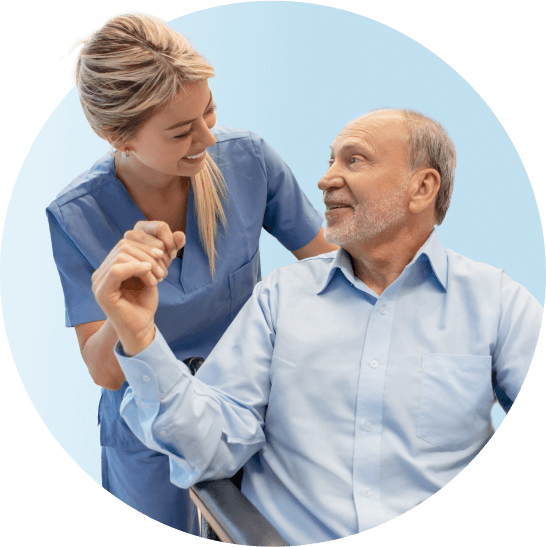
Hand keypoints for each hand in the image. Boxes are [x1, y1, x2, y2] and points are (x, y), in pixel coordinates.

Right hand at [92, 221, 185, 355]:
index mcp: (112, 261)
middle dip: (150, 252)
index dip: (151, 241)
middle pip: (126, 242)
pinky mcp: (102, 291)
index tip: (168, 255)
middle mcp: (102, 268)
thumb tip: (181, 234)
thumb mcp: (158, 272)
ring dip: (147, 263)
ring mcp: (99, 279)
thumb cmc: (145, 301)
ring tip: (159, 278)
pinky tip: (151, 277)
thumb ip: (166, 253)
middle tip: (164, 270)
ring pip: (123, 253)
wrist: (140, 327)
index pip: (129, 236)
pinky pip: (117, 269)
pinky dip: (137, 268)